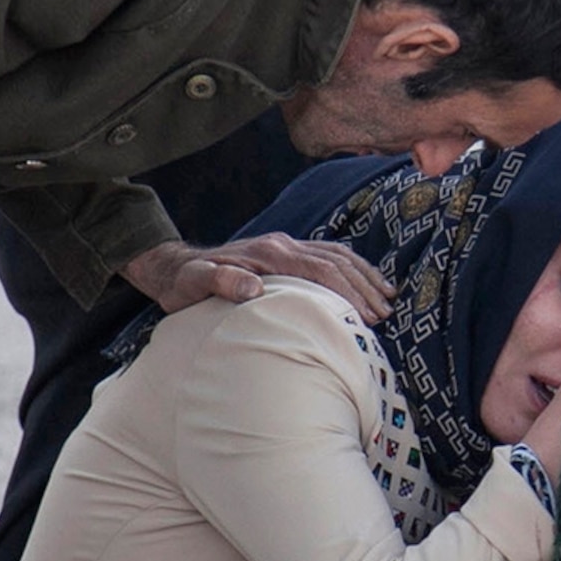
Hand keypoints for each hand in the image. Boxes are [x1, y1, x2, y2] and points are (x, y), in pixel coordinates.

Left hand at [124, 235, 392, 321]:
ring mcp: (285, 245)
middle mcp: (282, 244)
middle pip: (337, 261)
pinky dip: (351, 268)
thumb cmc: (184, 284)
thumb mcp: (195, 284)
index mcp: (269, 254)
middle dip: (365, 287)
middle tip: (385, 314)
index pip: (322, 270)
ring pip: (337, 255)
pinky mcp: (284, 251)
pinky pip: (327, 255)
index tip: (368, 316)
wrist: (173, 267)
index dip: (349, 293)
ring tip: (387, 300)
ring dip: (364, 276)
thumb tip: (254, 287)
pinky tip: (364, 283)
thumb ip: (222, 281)